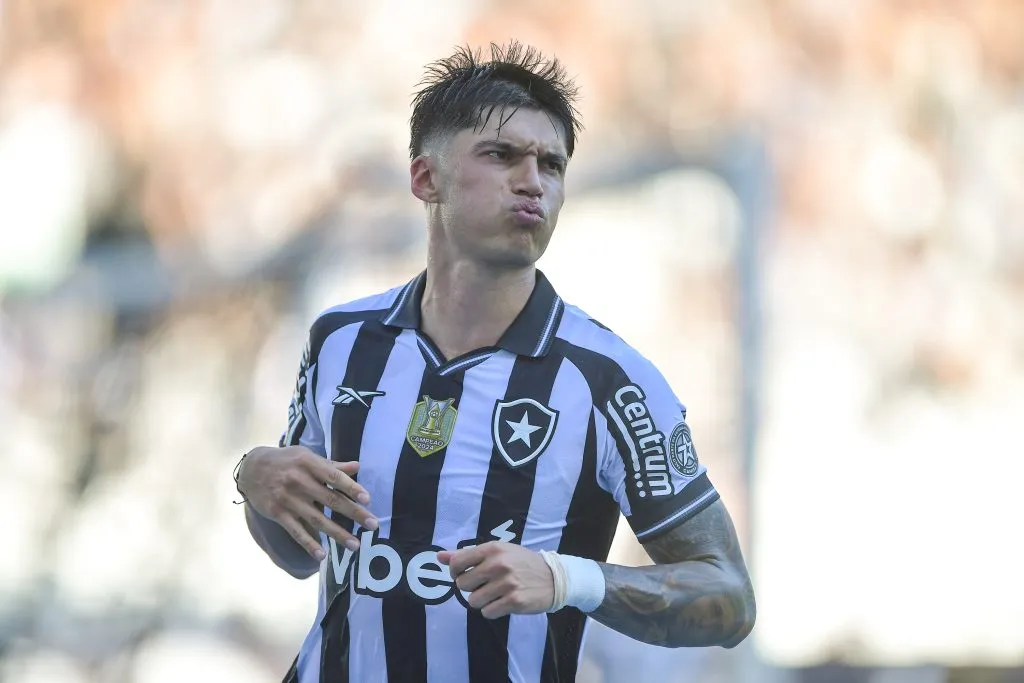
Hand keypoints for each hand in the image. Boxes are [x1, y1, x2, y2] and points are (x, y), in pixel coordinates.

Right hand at [238, 445, 377, 559]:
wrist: (251, 469)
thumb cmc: (286, 461)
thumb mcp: (306, 456)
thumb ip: (331, 465)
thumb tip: (357, 467)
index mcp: (309, 464)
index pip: (334, 477)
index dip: (351, 488)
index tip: (367, 500)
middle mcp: (299, 481)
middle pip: (331, 500)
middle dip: (354, 513)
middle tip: (373, 525)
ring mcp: (288, 499)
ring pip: (317, 519)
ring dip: (337, 533)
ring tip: (355, 545)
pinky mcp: (278, 513)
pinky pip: (296, 531)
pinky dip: (309, 544)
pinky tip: (322, 555)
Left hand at [437, 542, 553, 618]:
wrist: (553, 577)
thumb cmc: (521, 563)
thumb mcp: (497, 552)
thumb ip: (467, 555)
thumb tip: (439, 556)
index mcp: (492, 549)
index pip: (457, 563)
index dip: (455, 572)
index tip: (464, 575)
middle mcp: (498, 564)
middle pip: (462, 585)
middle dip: (471, 588)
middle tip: (485, 585)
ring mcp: (507, 583)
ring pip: (473, 601)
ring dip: (482, 601)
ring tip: (495, 594)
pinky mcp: (514, 601)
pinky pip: (488, 613)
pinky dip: (493, 611)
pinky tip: (503, 602)